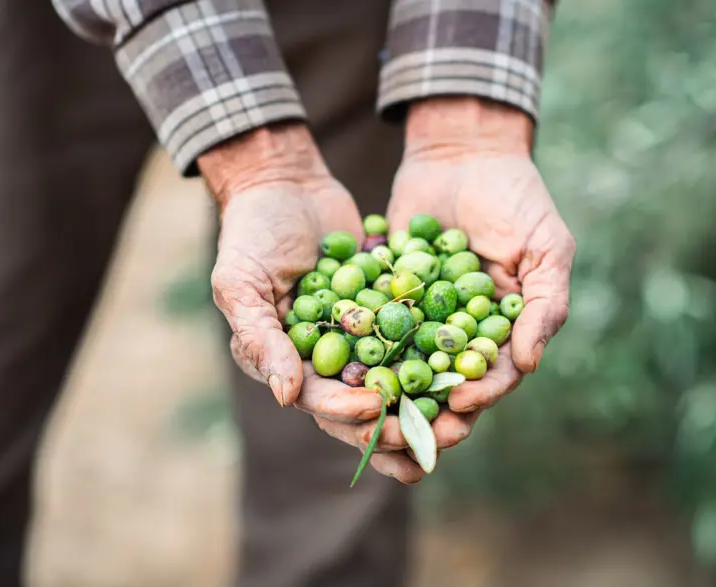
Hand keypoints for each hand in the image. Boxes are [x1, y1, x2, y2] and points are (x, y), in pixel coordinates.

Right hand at [201, 123, 468, 482]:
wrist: (286, 184)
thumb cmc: (251, 233)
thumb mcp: (241, 283)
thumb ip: (260, 337)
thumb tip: (285, 396)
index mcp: (285, 363)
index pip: (320, 400)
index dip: (350, 409)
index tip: (380, 404)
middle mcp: (325, 359)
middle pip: (365, 406)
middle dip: (400, 426)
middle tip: (437, 435)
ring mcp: (359, 336)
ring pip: (397, 381)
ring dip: (428, 403)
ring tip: (464, 416)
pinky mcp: (387, 311)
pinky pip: (415, 338)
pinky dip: (440, 354)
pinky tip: (474, 363)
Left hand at [387, 97, 575, 415]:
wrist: (463, 152)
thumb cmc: (517, 199)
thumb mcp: (547, 247)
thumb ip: (544, 305)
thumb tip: (529, 365)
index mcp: (501, 330)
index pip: (492, 375)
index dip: (479, 394)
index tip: (458, 403)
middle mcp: (458, 331)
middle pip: (444, 381)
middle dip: (428, 410)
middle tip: (408, 429)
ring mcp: (419, 315)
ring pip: (402, 363)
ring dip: (388, 390)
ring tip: (368, 409)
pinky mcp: (383, 293)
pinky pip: (370, 324)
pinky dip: (356, 343)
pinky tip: (338, 360)